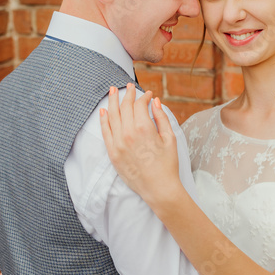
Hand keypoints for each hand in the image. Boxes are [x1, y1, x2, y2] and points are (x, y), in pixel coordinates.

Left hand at [99, 84, 180, 206]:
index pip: (139, 105)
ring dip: (112, 101)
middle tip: (129, 86)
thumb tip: (155, 102)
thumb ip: (161, 118)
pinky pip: (105, 132)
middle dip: (128, 95)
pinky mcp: (113, 153)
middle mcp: (128, 134)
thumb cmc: (167, 164)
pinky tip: (104, 111)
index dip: (144, 97)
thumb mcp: (170, 138)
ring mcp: (118, 144)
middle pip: (124, 107)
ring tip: (113, 91)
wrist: (159, 188)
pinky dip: (104, 119)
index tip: (148, 95)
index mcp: (144, 128)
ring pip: (112, 116)